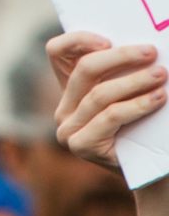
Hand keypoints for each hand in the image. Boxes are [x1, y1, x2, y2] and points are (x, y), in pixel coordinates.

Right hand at [48, 30, 167, 171]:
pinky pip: (110, 116)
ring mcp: (68, 129)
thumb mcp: (128, 97)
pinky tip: (158, 99)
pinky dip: (137, 105)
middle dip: (120, 57)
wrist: (152, 175)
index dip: (78, 40)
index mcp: (69, 91)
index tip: (109, 40)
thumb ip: (121, 75)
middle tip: (150, 52)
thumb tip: (139, 47)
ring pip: (99, 93)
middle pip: (83, 70)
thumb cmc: (144, 132)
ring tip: (161, 75)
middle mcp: (63, 109)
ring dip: (135, 81)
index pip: (56, 52)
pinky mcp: (80, 145)